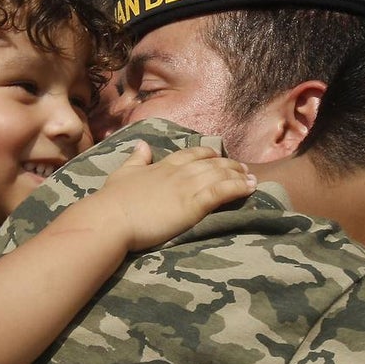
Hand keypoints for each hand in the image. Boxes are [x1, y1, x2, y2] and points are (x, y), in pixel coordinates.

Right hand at [84, 141, 256, 250]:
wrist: (112, 219)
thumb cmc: (113, 200)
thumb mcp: (122, 173)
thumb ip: (136, 159)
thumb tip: (141, 144)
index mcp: (163, 166)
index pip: (191, 154)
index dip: (207, 154)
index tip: (217, 155)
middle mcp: (179, 172)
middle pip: (211, 163)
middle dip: (229, 164)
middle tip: (242, 168)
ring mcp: (188, 187)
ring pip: (221, 175)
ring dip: (238, 175)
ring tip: (252, 179)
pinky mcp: (194, 204)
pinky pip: (223, 191)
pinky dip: (239, 187)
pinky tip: (250, 188)